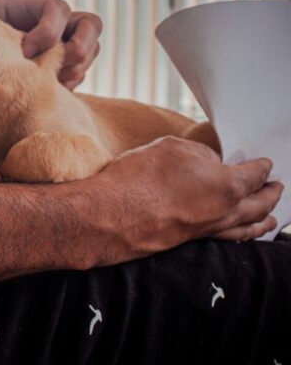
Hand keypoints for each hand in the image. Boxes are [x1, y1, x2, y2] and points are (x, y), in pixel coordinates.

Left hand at [0, 0, 101, 89]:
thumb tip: (19, 53)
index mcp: (31, 6)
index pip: (58, 8)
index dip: (48, 31)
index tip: (25, 52)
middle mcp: (53, 22)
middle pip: (91, 24)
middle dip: (80, 47)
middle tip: (56, 69)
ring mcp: (62, 44)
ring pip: (92, 51)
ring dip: (75, 69)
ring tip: (49, 83)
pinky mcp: (61, 68)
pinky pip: (81, 75)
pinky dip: (69, 85)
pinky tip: (46, 93)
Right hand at [97, 136, 281, 254]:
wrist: (115, 214)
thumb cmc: (142, 178)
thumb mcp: (173, 148)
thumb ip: (199, 153)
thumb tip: (209, 162)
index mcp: (229, 185)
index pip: (256, 174)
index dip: (263, 166)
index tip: (266, 163)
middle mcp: (226, 211)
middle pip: (260, 204)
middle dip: (272, 194)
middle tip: (278, 187)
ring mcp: (209, 229)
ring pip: (248, 228)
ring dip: (264, 220)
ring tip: (271, 218)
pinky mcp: (192, 239)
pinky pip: (230, 238)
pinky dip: (243, 234)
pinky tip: (240, 232)